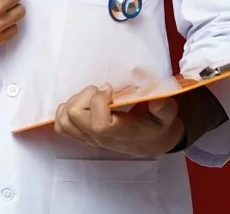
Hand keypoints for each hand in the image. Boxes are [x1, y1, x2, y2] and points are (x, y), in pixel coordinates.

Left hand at [54, 85, 184, 157]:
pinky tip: (83, 102)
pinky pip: (62, 126)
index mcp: (120, 133)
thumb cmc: (158, 126)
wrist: (153, 142)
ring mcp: (89, 138)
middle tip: (100, 90)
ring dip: (73, 102)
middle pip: (74, 116)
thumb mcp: (167, 115)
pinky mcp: (82, 135)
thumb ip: (163, 106)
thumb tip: (154, 94)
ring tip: (91, 96)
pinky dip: (65, 111)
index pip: (98, 122)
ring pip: (64, 121)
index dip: (99, 100)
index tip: (110, 88)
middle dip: (84, 96)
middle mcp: (100, 138)